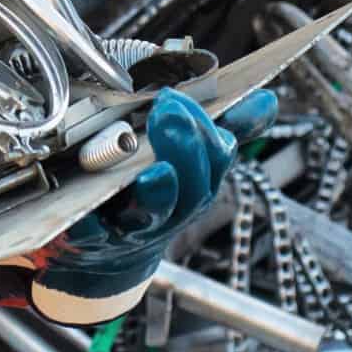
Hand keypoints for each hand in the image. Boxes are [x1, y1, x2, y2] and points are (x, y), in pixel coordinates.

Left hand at [30, 86, 277, 323]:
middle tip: (166, 112)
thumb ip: (224, 129)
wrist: (107, 254)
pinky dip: (88, 226)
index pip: (217, 157)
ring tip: (154, 172)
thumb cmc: (151, 195)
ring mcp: (133, 228)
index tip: (178, 97)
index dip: (204, 129)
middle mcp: (171, 211)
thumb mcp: (191, 164)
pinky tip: (84, 213)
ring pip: (152, 214)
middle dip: (185, 150)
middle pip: (192, 189)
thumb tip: (267, 100)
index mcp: (195, 185)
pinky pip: (91, 236)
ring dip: (158, 194)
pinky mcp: (92, 242)